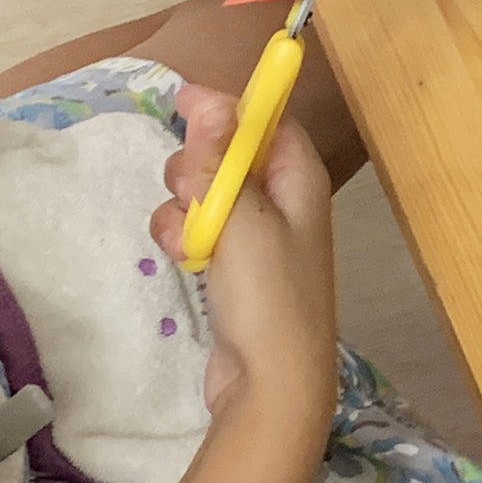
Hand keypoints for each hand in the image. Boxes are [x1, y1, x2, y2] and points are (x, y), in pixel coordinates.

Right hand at [151, 85, 337, 428]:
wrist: (271, 384)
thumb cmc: (268, 294)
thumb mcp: (240, 218)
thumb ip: (217, 159)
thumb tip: (208, 98)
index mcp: (299, 176)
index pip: (266, 117)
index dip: (228, 106)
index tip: (182, 102)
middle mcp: (283, 198)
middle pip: (228, 151)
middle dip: (195, 164)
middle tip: (189, 187)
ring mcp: (258, 234)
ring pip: (204, 190)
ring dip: (184, 207)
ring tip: (190, 239)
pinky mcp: (234, 265)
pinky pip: (200, 228)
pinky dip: (185, 237)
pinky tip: (183, 260)